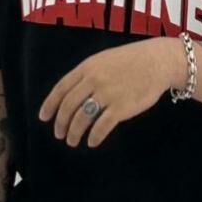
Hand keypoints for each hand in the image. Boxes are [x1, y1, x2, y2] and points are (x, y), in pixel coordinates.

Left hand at [38, 37, 184, 147]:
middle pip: (68, 106)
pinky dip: (94, 137)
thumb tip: (71, 94)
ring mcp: (107, 94)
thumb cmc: (131, 61)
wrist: (158, 61)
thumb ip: (87, 75)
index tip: (44, 118)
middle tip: (59, 134)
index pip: (61, 88)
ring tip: (72, 141)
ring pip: (82, 118)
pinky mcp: (121, 107)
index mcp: (87, 67)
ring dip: (74, 133)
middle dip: (61, 123)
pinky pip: (101, 126)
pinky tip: (92, 142)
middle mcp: (94, 80)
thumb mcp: (103, 60)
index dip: (50, 105)